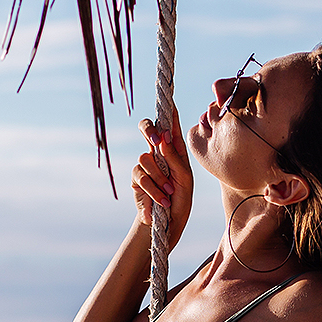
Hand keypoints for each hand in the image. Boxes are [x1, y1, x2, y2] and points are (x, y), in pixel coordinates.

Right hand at [130, 117, 192, 239]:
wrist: (167, 225)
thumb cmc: (181, 200)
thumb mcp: (184, 180)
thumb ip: (174, 159)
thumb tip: (163, 138)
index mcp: (175, 150)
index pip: (171, 126)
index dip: (168, 110)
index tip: (168, 97)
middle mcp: (159, 153)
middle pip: (148, 128)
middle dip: (149, 129)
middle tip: (157, 141)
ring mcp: (146, 165)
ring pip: (145, 157)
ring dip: (159, 177)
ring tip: (168, 193)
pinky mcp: (136, 179)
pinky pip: (140, 175)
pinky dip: (152, 189)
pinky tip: (161, 201)